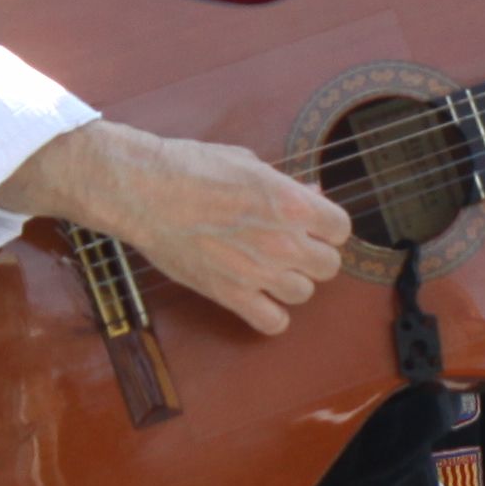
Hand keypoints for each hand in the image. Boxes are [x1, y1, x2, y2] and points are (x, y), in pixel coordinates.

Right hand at [0, 119, 350, 337]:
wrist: (143, 190)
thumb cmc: (191, 167)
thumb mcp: (248, 163)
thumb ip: (286, 187)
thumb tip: (311, 197)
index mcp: (291, 204)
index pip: (341, 229)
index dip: (326, 226)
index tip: (310, 225)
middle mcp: (283, 242)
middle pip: (329, 266)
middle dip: (313, 255)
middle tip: (289, 246)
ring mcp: (258, 273)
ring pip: (304, 294)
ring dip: (291, 282)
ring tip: (268, 269)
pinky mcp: (230, 295)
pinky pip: (274, 323)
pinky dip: (270, 314)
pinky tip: (257, 298)